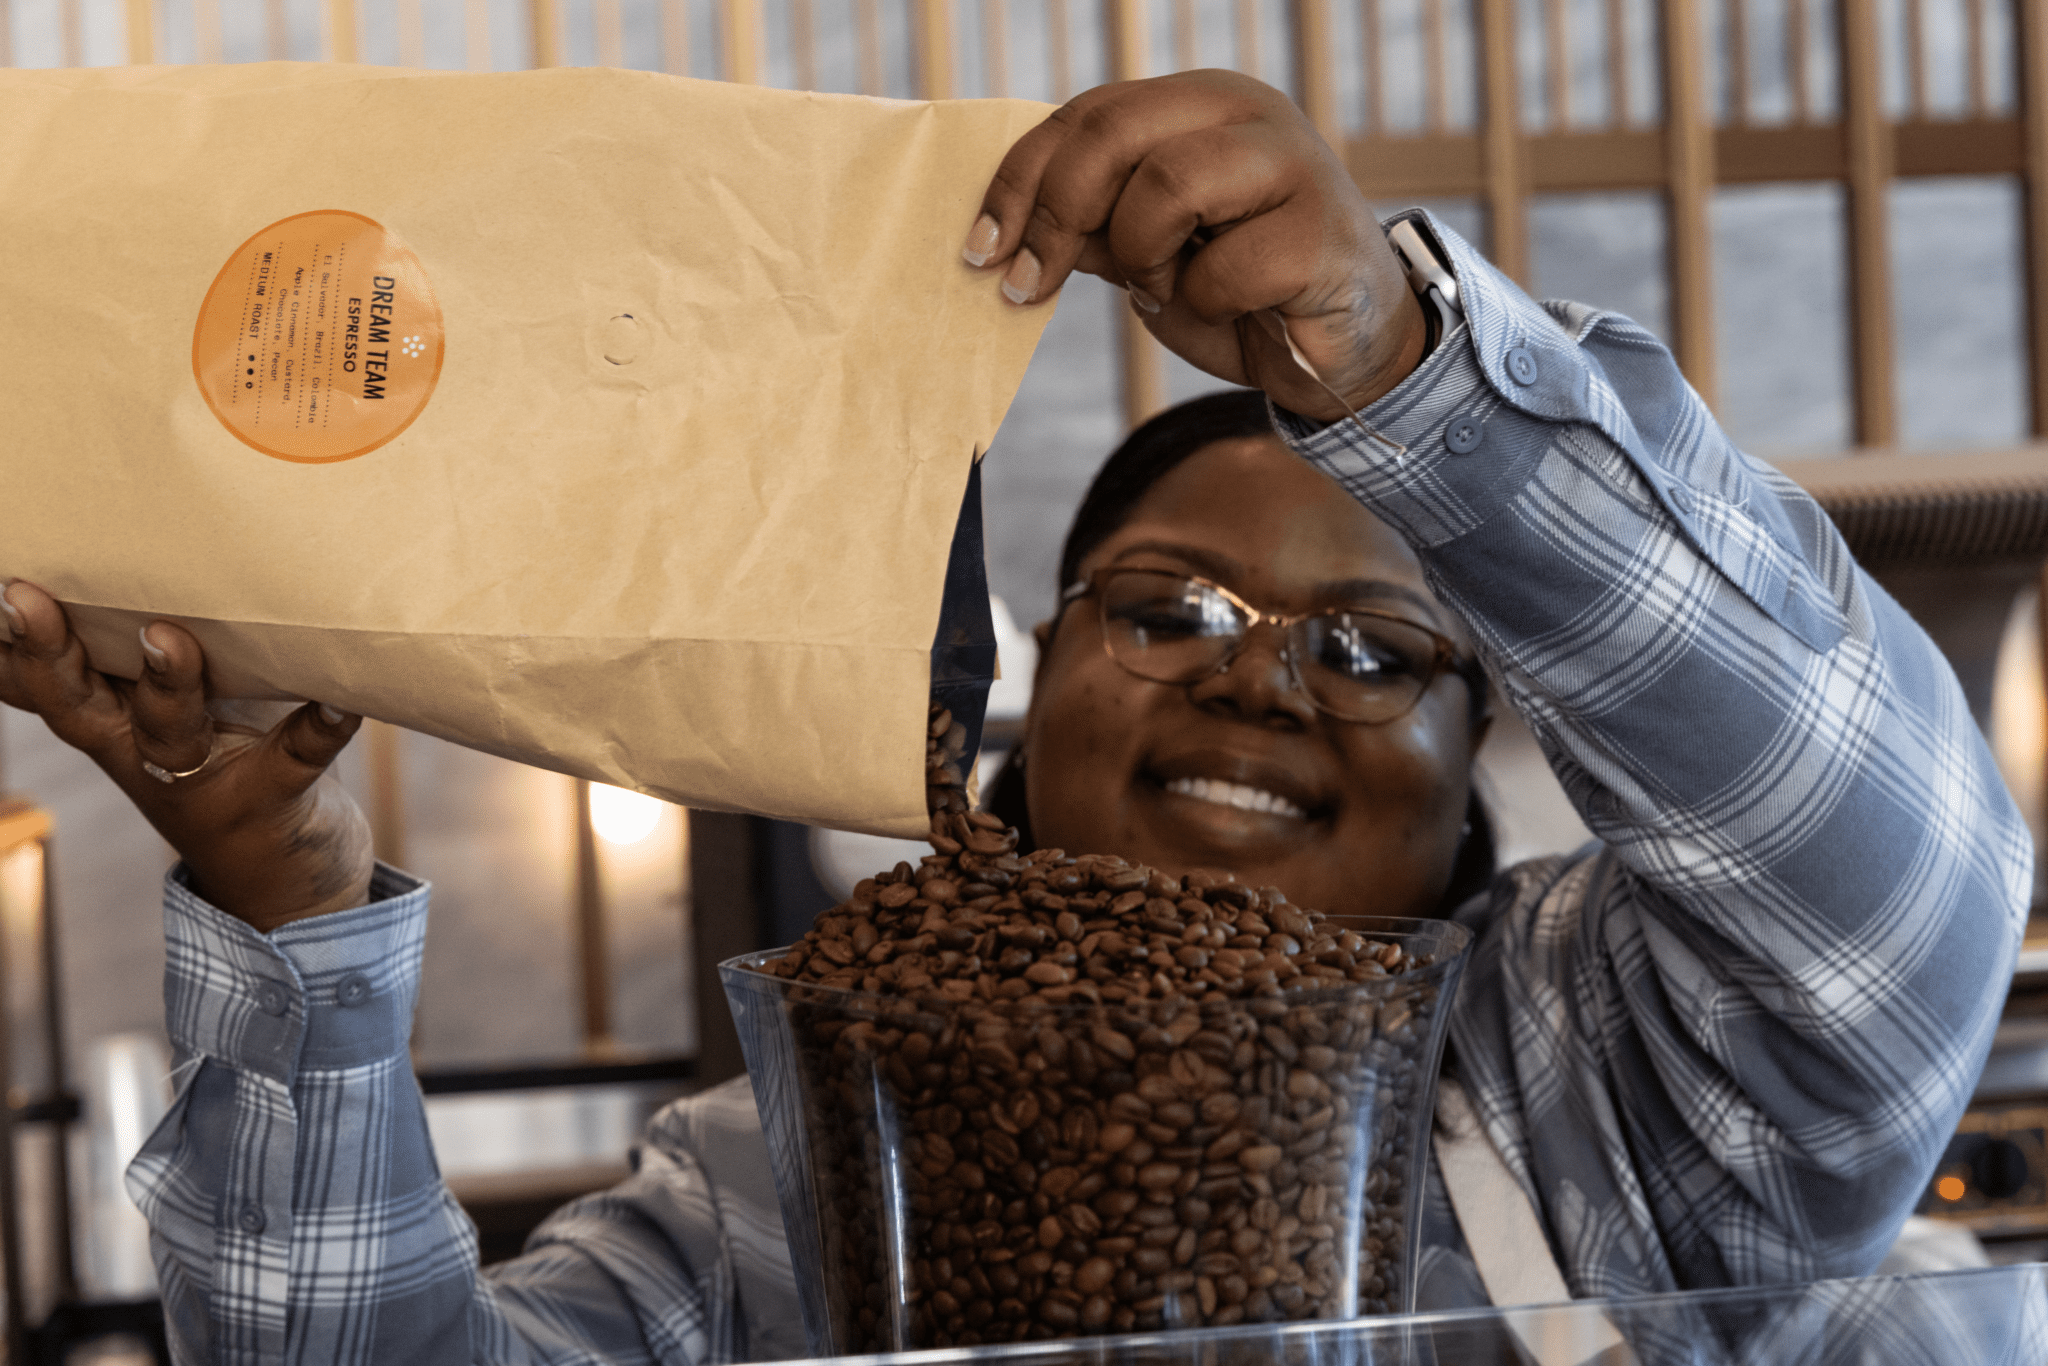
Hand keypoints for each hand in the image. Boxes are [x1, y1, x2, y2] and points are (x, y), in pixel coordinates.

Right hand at [0, 580, 373, 933]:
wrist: (284, 885)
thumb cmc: (232, 758)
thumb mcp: (179, 709)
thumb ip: (154, 650)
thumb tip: (151, 546)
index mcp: (112, 719)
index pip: (42, 681)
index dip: (9, 644)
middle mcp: (142, 750)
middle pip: (78, 703)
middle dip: (49, 652)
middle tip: (25, 597)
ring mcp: (206, 778)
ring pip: (171, 730)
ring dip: (167, 682)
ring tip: (167, 637)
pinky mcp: (275, 796)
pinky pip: (298, 757)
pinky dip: (320, 726)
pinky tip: (342, 700)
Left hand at [964, 70, 1427, 421]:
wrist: (1345, 352)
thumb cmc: (1241, 295)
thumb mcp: (1146, 254)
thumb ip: (1088, 227)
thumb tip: (1002, 233)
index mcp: (1198, 104)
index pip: (1086, 115)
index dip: (1019, 180)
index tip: (977, 250)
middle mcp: (1246, 114)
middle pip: (1113, 132)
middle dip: (1053, 215)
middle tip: (1025, 285)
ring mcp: (1292, 163)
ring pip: (1165, 186)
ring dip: (1143, 257)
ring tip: (1170, 286)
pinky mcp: (1320, 231)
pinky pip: (1222, 267)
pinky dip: (1206, 303)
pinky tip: (1236, 308)